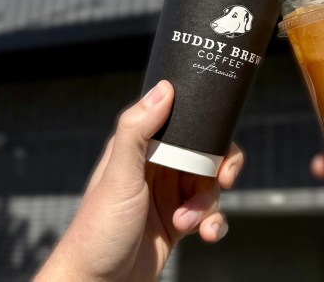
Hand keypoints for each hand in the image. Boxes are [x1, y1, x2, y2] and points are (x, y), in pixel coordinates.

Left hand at [35, 80, 243, 281]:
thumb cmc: (98, 231)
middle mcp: (158, 168)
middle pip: (206, 153)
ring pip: (211, 186)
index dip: (207, 127)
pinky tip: (206, 235)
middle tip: (225, 180)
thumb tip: (164, 88)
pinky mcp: (180, 223)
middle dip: (221, 167)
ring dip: (209, 204)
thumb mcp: (119, 176)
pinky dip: (214, 223)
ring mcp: (170, 196)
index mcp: (141, 148)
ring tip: (188, 222)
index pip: (182, 122)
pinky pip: (211, 215)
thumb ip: (137, 131)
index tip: (221, 139)